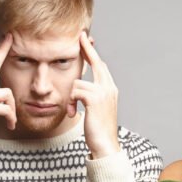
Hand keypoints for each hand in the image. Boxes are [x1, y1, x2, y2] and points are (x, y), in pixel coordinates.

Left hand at [69, 32, 119, 158]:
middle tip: (80, 36)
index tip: (85, 39)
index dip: (92, 52)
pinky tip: (74, 114)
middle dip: (86, 49)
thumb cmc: (99, 130)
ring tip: (73, 111)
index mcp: (110, 89)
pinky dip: (71, 103)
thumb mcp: (97, 110)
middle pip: (95, 63)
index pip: (100, 66)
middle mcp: (110, 87)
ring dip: (70, 97)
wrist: (105, 145)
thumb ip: (92, 96)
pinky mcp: (95, 99)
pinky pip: (75, 91)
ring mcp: (104, 92)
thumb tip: (81, 89)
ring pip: (77, 82)